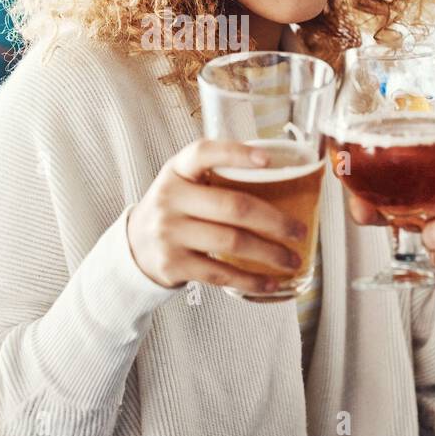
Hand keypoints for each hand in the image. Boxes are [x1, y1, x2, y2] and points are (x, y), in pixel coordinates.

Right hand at [127, 139, 306, 295]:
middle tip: (299, 231)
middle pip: (233, 206)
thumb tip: (283, 178)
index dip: (236, 153)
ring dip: (269, 254)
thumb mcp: (186, 183)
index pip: (204, 153)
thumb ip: (219, 176)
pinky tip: (270, 282)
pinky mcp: (174, 263)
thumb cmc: (176, 209)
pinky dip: (250, 280)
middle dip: (275, 221)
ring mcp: (169, 232)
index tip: (268, 161)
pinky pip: (220, 273)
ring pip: (231, 242)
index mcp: (177, 170)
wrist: (136, 245)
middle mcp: (170, 198)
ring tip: (291, 259)